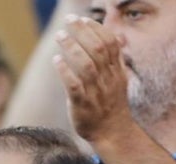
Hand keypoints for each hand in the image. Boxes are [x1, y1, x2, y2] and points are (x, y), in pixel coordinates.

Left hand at [53, 16, 134, 145]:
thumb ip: (116, 60)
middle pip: (98, 50)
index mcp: (116, 71)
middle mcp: (108, 79)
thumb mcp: (119, 80)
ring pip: (86, 66)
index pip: (110, 43)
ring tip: (60, 36)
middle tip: (68, 21)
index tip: (83, 19)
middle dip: (83, 32)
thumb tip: (118, 38)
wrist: (112, 133)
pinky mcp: (83, 106)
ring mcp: (96, 92)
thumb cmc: (111, 104)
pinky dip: (65, 72)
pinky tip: (56, 61)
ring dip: (72, 48)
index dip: (97, 29)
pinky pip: (74, 87)